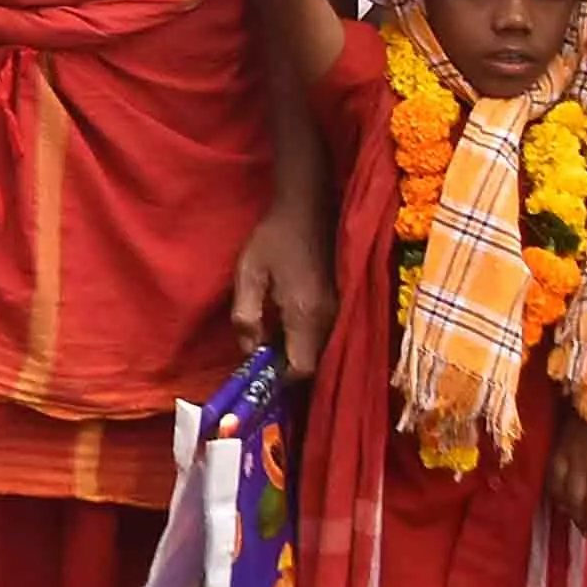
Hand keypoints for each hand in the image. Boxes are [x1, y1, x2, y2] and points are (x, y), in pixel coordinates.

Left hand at [229, 196, 335, 371]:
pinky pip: (326, 336)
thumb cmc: (274, 239)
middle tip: (262, 354)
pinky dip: (307, 340)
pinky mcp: (341, 303)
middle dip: (287, 367)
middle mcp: (329, 318)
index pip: (302, 368)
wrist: (308, 209)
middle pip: (314, 364)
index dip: (281, 378)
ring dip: (297, 353)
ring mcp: (339, 311)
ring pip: (321, 351)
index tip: (260, 370)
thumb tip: (249, 350)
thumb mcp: (248, 274)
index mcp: (305, 314)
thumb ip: (245, 315)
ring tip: (272, 337)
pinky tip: (287, 324)